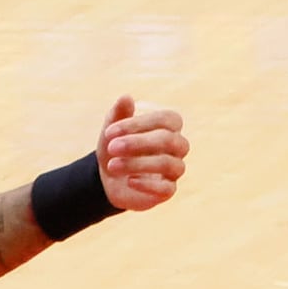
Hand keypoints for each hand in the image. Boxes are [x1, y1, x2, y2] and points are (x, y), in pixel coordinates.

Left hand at [97, 95, 188, 210]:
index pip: (166, 119)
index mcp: (169, 127)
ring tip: (112, 166)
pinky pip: (167, 188)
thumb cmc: (115, 150)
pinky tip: (129, 181)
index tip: (109, 131)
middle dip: (138, 142)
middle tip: (112, 147)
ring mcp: (175, 169)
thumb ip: (117, 115)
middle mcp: (178, 146)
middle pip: (168, 140)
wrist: (109, 180)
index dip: (139, 123)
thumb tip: (126, 97)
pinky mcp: (168, 191)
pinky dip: (147, 184)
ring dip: (138, 163)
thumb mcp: (111, 133)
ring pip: (167, 163)